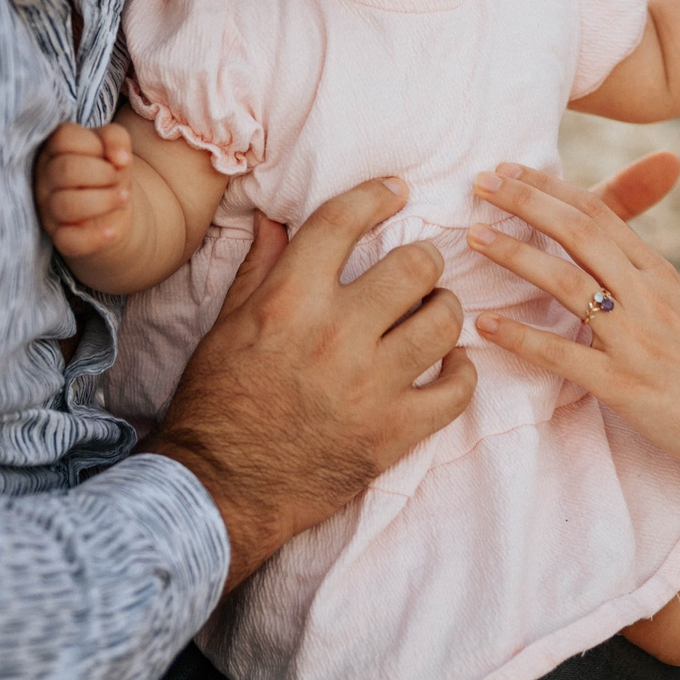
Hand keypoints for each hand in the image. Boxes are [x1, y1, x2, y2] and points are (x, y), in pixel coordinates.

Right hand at [36, 122, 133, 258]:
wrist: (111, 211)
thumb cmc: (106, 171)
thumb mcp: (112, 147)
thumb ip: (115, 138)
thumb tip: (120, 158)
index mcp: (52, 150)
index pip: (64, 138)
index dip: (94, 144)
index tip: (111, 156)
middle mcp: (44, 179)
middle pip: (65, 170)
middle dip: (102, 173)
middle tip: (117, 178)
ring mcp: (48, 210)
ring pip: (67, 205)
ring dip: (104, 200)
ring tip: (123, 198)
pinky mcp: (60, 238)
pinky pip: (70, 241)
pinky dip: (95, 237)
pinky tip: (113, 231)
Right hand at [147, 178, 472, 587]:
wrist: (221, 488)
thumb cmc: (217, 403)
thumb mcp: (226, 326)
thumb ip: (261, 269)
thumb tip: (276, 218)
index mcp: (290, 301)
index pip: (344, 222)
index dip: (376, 196)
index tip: (395, 191)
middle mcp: (336, 335)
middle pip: (415, 266)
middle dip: (423, 260)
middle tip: (418, 269)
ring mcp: (371, 385)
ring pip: (444, 320)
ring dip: (444, 309)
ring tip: (434, 312)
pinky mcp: (393, 432)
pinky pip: (457, 389)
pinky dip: (461, 372)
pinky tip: (449, 366)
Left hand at [464, 163, 679, 486]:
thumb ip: (659, 299)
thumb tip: (625, 288)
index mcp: (664, 279)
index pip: (602, 217)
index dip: (553, 189)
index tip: (514, 170)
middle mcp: (650, 298)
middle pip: (578, 231)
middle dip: (525, 201)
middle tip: (479, 180)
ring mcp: (639, 340)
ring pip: (566, 282)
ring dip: (514, 254)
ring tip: (472, 235)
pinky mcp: (629, 385)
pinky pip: (564, 356)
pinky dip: (520, 337)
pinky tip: (484, 325)